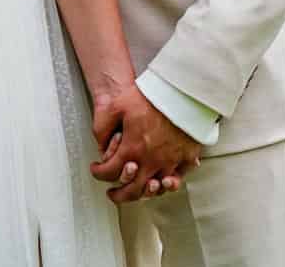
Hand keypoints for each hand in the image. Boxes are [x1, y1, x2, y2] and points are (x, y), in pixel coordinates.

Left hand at [90, 88, 203, 203]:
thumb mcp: (117, 105)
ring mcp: (171, 161)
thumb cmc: (152, 96)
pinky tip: (162, 180)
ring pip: (156, 189)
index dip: (99, 173)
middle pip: (133, 190)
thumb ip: (103, 126)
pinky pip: (178, 178)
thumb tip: (99, 144)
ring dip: (144, 194)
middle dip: (119, 195)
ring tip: (138, 190)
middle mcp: (151, 160)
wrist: (182, 90)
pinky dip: (169, 184)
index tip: (97, 169)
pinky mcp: (188, 157)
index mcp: (132, 149)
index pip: (110, 173)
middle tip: (113, 193)